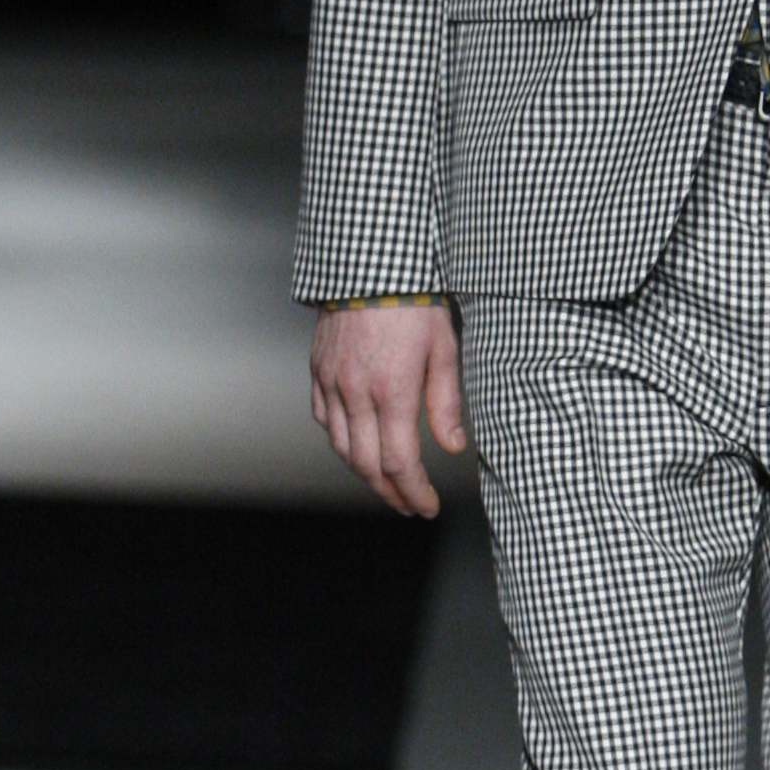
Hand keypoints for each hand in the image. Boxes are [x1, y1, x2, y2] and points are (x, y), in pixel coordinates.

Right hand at [310, 299, 466, 515]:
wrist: (372, 263)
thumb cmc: (415, 302)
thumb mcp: (444, 350)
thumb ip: (446, 403)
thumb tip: (452, 446)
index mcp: (392, 391)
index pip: (400, 463)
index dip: (414, 492)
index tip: (427, 506)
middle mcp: (355, 393)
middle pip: (367, 465)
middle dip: (390, 493)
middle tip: (408, 505)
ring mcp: (331, 383)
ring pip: (340, 447)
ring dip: (364, 473)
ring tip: (387, 483)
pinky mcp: (317, 371)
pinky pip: (323, 419)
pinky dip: (340, 441)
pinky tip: (357, 445)